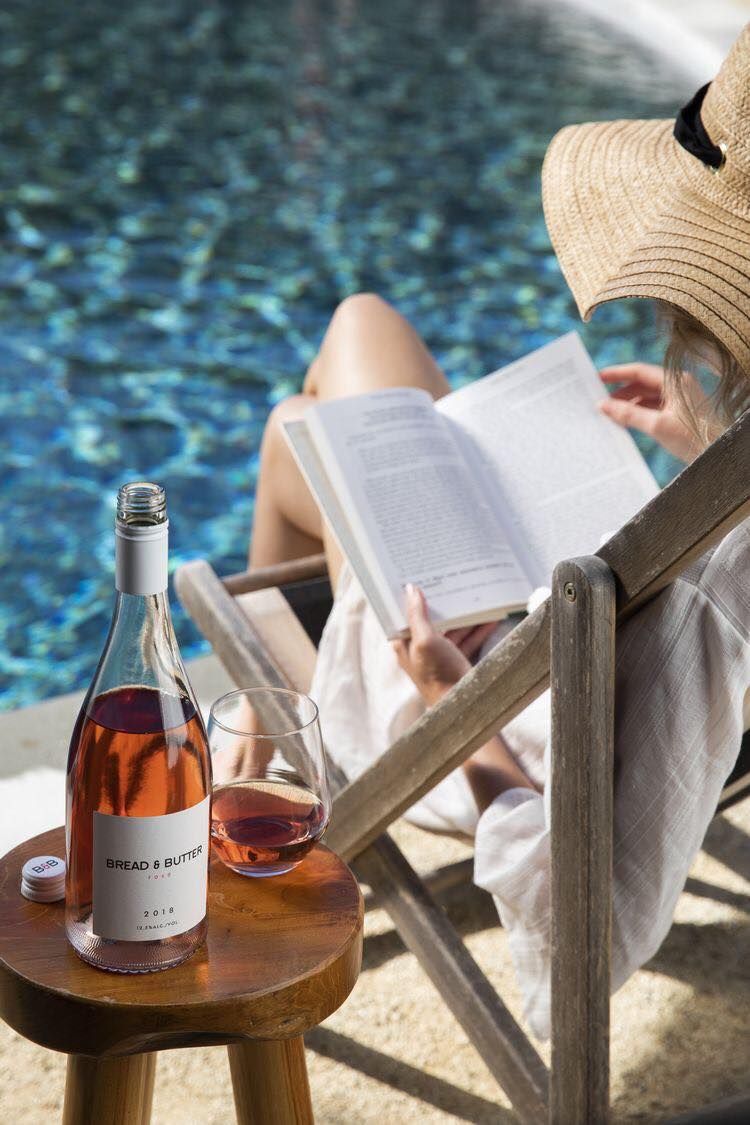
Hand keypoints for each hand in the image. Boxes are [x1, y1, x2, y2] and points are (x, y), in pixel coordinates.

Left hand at [391, 584, 496, 706]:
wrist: (461, 704)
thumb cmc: (437, 674)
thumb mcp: (425, 640)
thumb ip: (417, 615)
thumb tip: (411, 590)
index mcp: (404, 644)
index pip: (404, 615)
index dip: (410, 598)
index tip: (419, 579)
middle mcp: (419, 649)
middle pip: (431, 620)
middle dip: (443, 603)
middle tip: (453, 581)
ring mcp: (438, 656)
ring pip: (452, 629)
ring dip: (465, 616)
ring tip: (477, 597)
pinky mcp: (455, 661)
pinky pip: (466, 640)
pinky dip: (477, 630)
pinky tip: (490, 618)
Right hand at [597, 362, 712, 462]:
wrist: (718, 453)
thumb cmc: (694, 438)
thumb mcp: (657, 426)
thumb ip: (628, 414)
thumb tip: (604, 406)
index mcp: (675, 381)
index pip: (639, 371)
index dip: (617, 374)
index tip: (598, 378)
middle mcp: (678, 386)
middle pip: (643, 383)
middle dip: (621, 392)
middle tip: (601, 401)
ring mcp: (680, 398)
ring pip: (648, 396)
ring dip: (629, 403)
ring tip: (611, 413)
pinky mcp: (680, 412)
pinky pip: (654, 407)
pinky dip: (639, 412)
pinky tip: (627, 421)